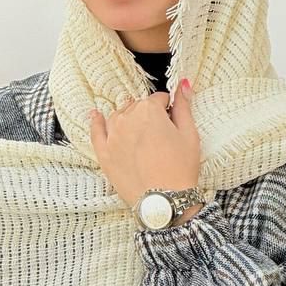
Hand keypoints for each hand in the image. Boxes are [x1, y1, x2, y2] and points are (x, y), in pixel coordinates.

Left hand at [89, 79, 201, 221]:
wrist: (164, 202)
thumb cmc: (180, 169)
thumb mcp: (189, 134)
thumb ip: (184, 106)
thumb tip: (183, 83)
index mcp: (149, 110)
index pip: (158, 99)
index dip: (167, 110)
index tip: (171, 121)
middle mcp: (127, 118)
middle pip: (138, 107)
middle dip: (149, 115)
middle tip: (160, 134)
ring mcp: (112, 135)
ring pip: (119, 116)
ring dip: (128, 118)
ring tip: (139, 131)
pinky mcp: (104, 153)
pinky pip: (96, 131)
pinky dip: (96, 121)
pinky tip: (96, 115)